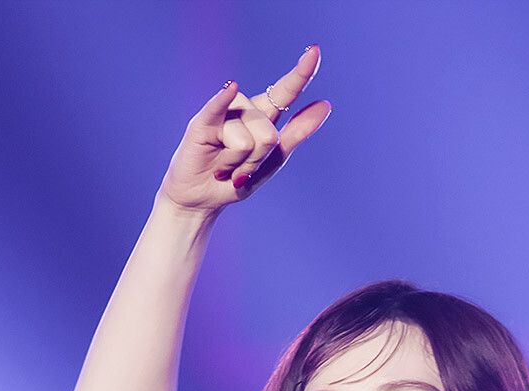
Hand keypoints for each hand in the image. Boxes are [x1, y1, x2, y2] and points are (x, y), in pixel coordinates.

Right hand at [157, 48, 329, 215]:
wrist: (203, 200)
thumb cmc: (236, 179)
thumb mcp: (272, 159)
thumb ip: (296, 132)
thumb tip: (325, 104)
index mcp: (264, 114)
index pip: (285, 91)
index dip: (301, 73)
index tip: (315, 51)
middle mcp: (245, 108)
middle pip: (268, 136)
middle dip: (255, 163)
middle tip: (238, 169)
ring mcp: (223, 112)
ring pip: (248, 142)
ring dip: (237, 165)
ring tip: (223, 167)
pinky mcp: (203, 121)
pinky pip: (220, 109)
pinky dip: (224, 100)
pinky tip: (231, 88)